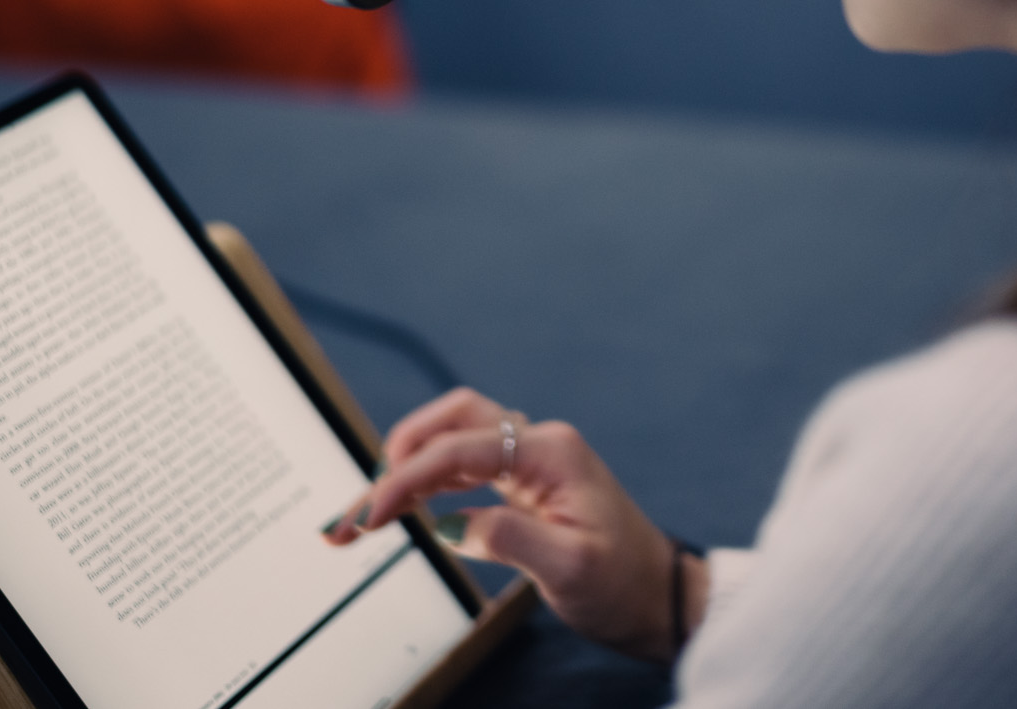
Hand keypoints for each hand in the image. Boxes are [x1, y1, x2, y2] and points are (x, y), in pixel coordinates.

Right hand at [323, 387, 686, 660]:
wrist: (657, 595)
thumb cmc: (622, 584)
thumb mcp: (569, 569)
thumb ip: (508, 539)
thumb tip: (450, 523)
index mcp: (550, 452)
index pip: (459, 449)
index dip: (405, 478)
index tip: (369, 516)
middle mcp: (539, 443)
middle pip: (453, 420)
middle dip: (398, 453)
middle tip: (360, 504)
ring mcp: (532, 460)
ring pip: (454, 439)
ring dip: (406, 467)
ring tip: (364, 513)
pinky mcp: (525, 482)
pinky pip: (466, 466)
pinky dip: (428, 482)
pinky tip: (402, 507)